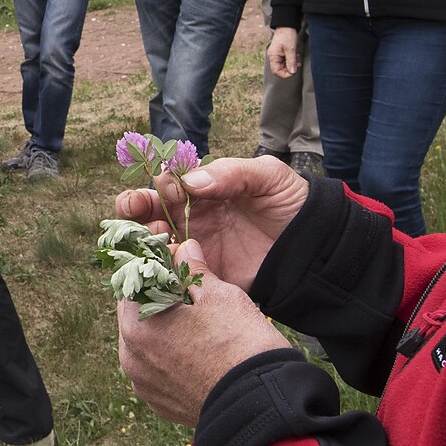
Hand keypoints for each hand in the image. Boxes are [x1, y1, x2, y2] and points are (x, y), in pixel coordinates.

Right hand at [114, 156, 310, 291]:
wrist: (314, 247)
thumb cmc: (290, 204)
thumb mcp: (267, 176)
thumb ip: (231, 172)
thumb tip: (190, 181)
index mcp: (204, 188)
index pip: (169, 180)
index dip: (159, 181)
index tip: (165, 184)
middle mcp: (193, 215)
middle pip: (150, 209)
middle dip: (134, 205)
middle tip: (132, 207)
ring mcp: (195, 245)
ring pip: (153, 239)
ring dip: (143, 235)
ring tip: (158, 235)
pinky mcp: (201, 272)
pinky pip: (171, 270)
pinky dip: (160, 265)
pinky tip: (165, 262)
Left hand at [117, 253, 293, 426]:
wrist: (262, 404)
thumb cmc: (240, 343)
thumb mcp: (218, 295)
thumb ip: (193, 269)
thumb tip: (184, 247)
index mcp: (136, 326)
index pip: (133, 284)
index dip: (154, 267)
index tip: (174, 260)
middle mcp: (131, 359)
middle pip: (136, 316)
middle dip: (156, 299)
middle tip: (186, 290)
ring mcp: (144, 386)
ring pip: (145, 345)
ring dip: (162, 330)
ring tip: (194, 323)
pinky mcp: (161, 405)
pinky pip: (158, 372)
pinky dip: (170, 359)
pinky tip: (197, 353)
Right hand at [266, 26, 299, 78]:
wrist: (287, 24)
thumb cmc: (287, 34)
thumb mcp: (290, 49)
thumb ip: (291, 61)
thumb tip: (292, 72)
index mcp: (273, 56)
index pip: (276, 71)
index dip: (284, 74)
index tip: (293, 72)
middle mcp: (273, 56)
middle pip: (280, 69)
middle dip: (289, 69)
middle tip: (297, 65)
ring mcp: (277, 54)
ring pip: (284, 65)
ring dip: (291, 65)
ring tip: (297, 60)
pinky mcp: (281, 52)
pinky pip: (285, 60)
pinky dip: (291, 60)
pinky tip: (296, 56)